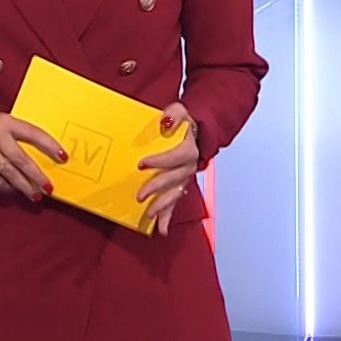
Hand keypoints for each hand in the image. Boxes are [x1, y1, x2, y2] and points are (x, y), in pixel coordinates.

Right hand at [0, 106, 66, 200]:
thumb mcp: (0, 120)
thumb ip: (17, 133)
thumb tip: (40, 154)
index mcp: (6, 121)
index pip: (34, 134)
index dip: (50, 146)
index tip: (63, 157)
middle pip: (22, 160)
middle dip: (37, 176)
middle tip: (49, 188)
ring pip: (9, 173)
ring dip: (24, 187)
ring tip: (35, 196)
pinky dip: (6, 188)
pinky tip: (14, 191)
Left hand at [136, 102, 200, 235]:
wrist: (199, 129)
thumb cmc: (187, 121)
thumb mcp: (181, 111)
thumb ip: (174, 114)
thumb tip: (165, 121)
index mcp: (189, 149)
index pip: (176, 157)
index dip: (160, 161)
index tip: (143, 164)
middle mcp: (189, 166)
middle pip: (173, 179)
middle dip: (157, 188)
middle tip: (140, 194)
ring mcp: (185, 177)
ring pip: (175, 194)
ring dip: (162, 206)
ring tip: (149, 215)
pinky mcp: (180, 184)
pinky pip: (175, 202)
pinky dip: (168, 216)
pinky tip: (161, 229)